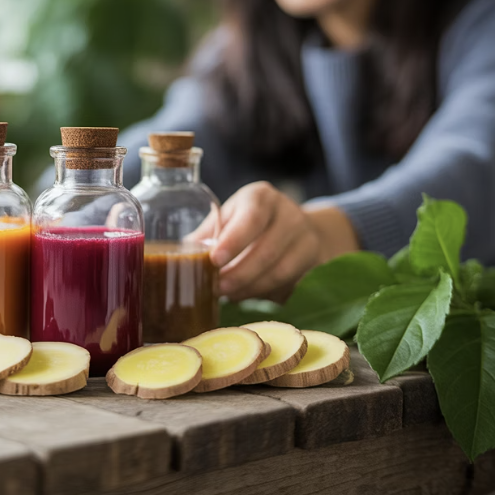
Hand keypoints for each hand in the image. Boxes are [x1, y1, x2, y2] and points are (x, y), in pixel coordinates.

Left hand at [204, 181, 358, 301]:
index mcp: (261, 197)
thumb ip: (207, 235)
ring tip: (231, 296)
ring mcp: (307, 238)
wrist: (295, 226)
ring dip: (253, 289)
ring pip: (281, 271)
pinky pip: (292, 285)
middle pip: (267, 249)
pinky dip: (269, 295)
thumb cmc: (248, 222)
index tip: (214, 260)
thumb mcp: (229, 218)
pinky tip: (251, 297)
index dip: (233, 241)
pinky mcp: (316, 262)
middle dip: (240, 274)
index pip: (251, 218)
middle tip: (218, 289)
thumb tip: (178, 257)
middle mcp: (289, 213)